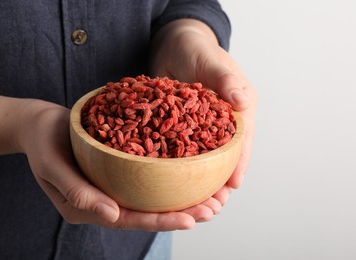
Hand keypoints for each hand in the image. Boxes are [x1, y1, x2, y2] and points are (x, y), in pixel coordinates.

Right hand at [18, 101, 220, 230]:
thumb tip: (112, 216)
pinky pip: (147, 177)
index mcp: (88, 207)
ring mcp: (112, 185)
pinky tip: (190, 171)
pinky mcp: (119, 169)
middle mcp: (105, 201)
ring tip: (212, 195)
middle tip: (212, 209)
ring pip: (151, 197)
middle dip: (181, 214)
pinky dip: (169, 177)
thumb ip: (78, 192)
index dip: (160, 221)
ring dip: (181, 198)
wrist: (39, 123)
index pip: (129, 220)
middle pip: (147, 212)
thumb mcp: (52, 165)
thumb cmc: (42, 142)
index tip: (190, 220)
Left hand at [150, 19, 256, 200]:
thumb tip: (242, 100)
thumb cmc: (196, 49)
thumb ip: (226, 80)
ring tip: (190, 206)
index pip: (241, 142)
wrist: (172, 46)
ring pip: (202, 163)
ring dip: (197, 184)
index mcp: (237, 111)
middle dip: (218, 184)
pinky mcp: (179, 130)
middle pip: (223, 160)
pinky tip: (168, 187)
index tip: (232, 187)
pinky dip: (177, 171)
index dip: (238, 165)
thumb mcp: (212, 63)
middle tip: (210, 207)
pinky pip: (179, 154)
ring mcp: (199, 130)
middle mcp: (221, 125)